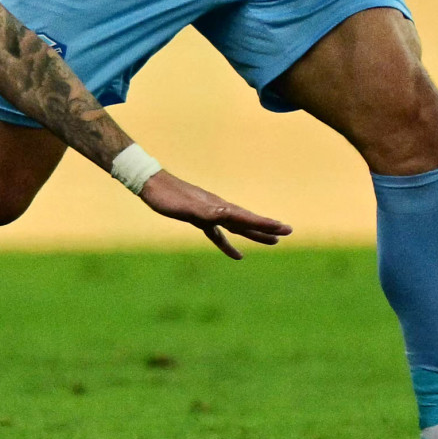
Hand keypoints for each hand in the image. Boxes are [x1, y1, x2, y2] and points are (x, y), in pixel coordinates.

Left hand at [138, 170, 290, 258]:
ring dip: (253, 235)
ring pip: (236, 227)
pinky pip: (217, 233)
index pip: (247, 217)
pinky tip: (235, 254)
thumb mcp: (188, 207)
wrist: (150, 184)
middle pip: (247, 221)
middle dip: (266, 228)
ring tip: (272, 243)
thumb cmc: (168, 197)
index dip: (266, 224)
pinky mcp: (198, 218)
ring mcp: (208, 213)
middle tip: (287, 233)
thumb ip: (207, 212)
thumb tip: (226, 214)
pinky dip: (227, 243)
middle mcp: (217, 208)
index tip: (286, 229)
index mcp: (219, 207)